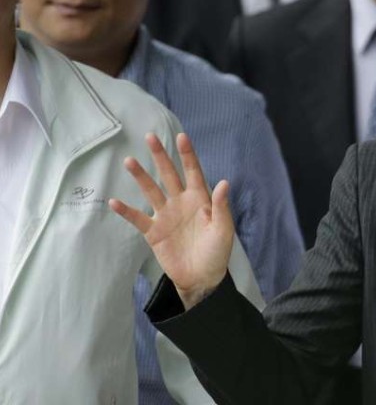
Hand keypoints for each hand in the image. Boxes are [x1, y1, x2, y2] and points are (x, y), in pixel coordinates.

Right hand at [110, 133, 233, 309]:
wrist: (201, 277)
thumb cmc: (217, 252)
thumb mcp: (223, 229)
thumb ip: (221, 206)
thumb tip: (224, 182)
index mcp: (200, 199)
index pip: (193, 172)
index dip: (188, 155)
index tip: (181, 136)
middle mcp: (181, 202)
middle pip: (169, 175)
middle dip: (160, 156)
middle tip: (149, 137)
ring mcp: (165, 216)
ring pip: (151, 191)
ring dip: (140, 177)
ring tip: (129, 161)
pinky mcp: (154, 232)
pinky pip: (138, 218)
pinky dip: (126, 210)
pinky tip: (114, 201)